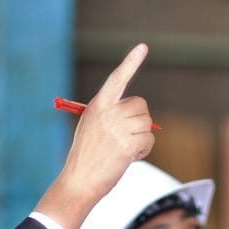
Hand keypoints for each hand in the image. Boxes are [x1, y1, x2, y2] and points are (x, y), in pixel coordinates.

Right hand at [37, 43, 155, 228]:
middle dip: (140, 120)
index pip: (117, 78)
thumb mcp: (92, 128)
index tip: (143, 47)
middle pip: (141, 105)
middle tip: (126, 136)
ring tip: (124, 149)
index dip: (131, 62)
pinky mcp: (127, 145)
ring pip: (147, 123)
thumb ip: (111, 117)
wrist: (79, 181)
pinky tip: (129, 157)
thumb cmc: (86, 156)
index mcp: (98, 105)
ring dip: (142, 137)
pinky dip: (144, 150)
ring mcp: (118, 128)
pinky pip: (149, 140)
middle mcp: (108, 113)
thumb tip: (140, 117)